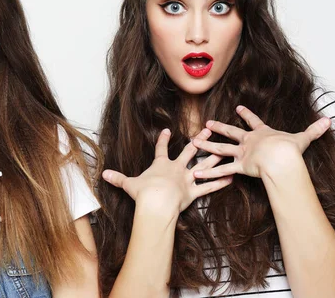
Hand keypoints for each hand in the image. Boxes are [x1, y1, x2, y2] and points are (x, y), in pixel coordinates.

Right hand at [102, 128, 233, 216]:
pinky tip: (231, 177)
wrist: (156, 203)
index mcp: (161, 165)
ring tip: (226, 150)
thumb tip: (103, 175)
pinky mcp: (194, 193)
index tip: (166, 130)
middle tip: (207, 131)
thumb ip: (118, 178)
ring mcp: (187, 180)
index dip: (163, 140)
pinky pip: (209, 187)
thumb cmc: (143, 193)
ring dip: (215, 158)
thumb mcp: (128, 184)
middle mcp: (176, 169)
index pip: (161, 149)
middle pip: (190, 151)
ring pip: (204, 166)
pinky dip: (220, 183)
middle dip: (199, 141)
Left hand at [192, 106, 330, 179]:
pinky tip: (196, 172)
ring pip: (220, 148)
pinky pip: (221, 170)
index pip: (253, 121)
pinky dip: (209, 172)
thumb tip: (329, 121)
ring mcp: (242, 153)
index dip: (246, 114)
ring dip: (206, 146)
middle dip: (218, 128)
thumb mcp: (303, 137)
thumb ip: (314, 130)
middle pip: (230, 132)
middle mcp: (248, 141)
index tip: (239, 108)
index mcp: (261, 133)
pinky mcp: (239, 166)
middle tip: (207, 123)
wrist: (282, 158)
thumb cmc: (291, 149)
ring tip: (193, 143)